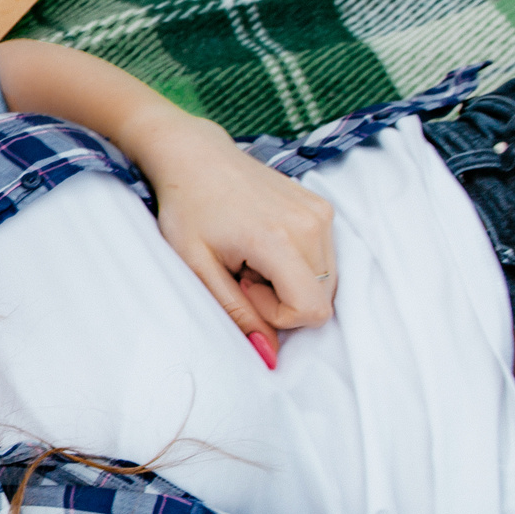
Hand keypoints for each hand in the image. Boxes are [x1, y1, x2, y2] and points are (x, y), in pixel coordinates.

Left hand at [129, 114, 337, 341]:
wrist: (195, 156)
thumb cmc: (188, 209)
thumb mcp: (197, 266)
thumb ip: (236, 313)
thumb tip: (269, 357)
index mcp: (280, 239)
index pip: (312, 310)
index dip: (276, 315)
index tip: (242, 287)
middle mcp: (312, 223)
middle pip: (323, 300)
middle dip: (283, 299)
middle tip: (243, 271)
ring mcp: (322, 212)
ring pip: (327, 282)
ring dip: (290, 282)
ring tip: (251, 256)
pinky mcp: (323, 208)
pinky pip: (325, 259)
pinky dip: (297, 263)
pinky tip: (263, 243)